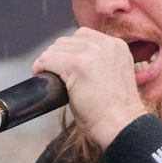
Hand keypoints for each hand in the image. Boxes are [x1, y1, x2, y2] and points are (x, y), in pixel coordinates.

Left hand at [32, 27, 143, 149]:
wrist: (121, 126)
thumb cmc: (115, 112)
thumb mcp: (113, 76)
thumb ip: (99, 62)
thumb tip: (72, 59)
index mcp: (116, 45)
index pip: (82, 36)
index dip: (70, 52)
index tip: (66, 69)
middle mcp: (105, 44)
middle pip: (66, 41)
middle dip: (58, 58)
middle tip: (58, 77)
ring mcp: (91, 52)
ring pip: (54, 49)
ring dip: (49, 63)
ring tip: (53, 80)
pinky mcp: (77, 64)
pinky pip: (46, 60)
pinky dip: (40, 69)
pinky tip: (42, 77)